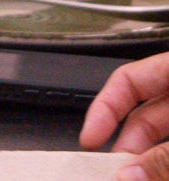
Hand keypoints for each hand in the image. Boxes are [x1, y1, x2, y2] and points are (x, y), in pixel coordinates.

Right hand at [81, 52, 168, 178]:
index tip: (89, 139)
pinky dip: (163, 170)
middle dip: (126, 147)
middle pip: (144, 117)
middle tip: (112, 173)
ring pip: (161, 142)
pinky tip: (154, 180)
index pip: (127, 79)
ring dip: (145, 165)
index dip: (104, 108)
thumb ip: (164, 156)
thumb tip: (129, 174)